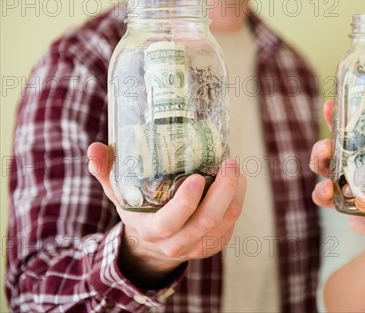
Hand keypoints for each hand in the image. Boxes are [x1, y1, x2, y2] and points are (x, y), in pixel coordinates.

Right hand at [87, 143, 245, 287]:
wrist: (153, 244)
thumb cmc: (138, 210)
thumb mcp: (119, 192)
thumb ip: (106, 171)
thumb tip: (95, 148)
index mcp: (151, 231)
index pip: (170, 222)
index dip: (185, 202)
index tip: (197, 177)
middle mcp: (176, 244)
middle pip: (206, 221)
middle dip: (223, 190)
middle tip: (229, 162)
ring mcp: (198, 247)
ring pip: (225, 221)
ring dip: (235, 193)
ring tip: (235, 168)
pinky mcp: (215, 244)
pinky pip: (232, 224)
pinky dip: (238, 201)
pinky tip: (237, 182)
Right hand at [309, 100, 364, 250]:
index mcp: (362, 154)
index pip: (343, 132)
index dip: (334, 118)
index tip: (331, 105)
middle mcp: (349, 173)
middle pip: (325, 158)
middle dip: (320, 151)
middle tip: (327, 147)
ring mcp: (349, 197)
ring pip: (323, 189)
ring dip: (322, 188)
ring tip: (329, 187)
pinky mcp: (358, 220)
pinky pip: (351, 221)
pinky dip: (357, 222)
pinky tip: (362, 221)